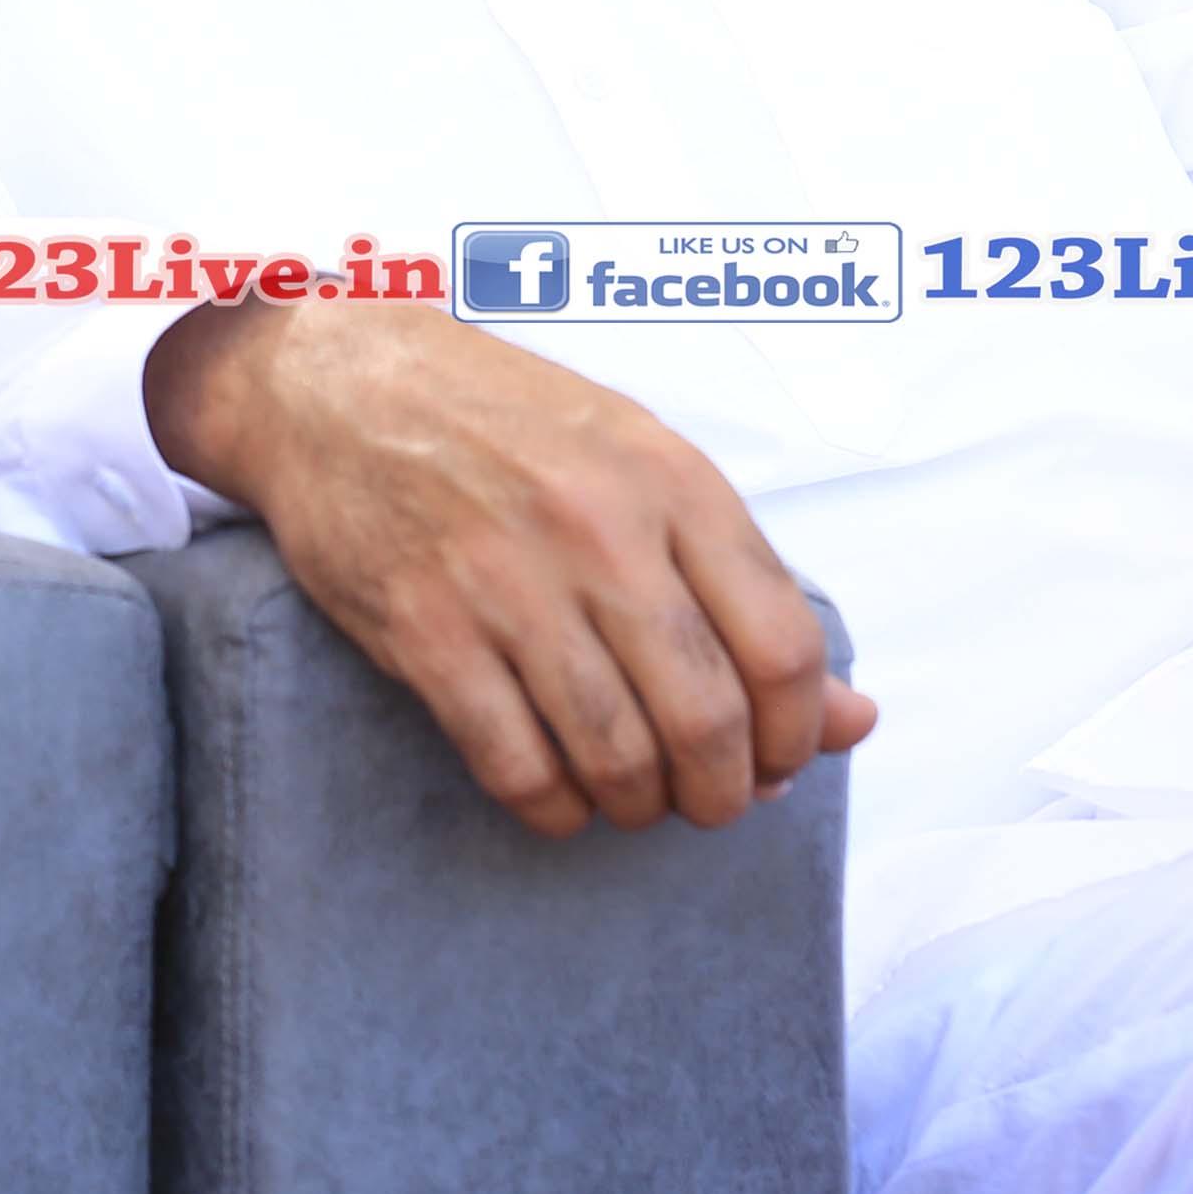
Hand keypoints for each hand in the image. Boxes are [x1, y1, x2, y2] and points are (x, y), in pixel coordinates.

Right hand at [150, 298, 870, 834]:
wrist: (339, 385)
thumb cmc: (506, 426)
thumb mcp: (644, 467)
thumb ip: (744, 586)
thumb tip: (853, 722)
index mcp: (672, 481)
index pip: (785, 645)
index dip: (800, 732)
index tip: (781, 758)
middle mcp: (599, 530)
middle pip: (707, 717)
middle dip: (724, 791)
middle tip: (708, 799)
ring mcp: (506, 583)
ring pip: (616, 754)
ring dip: (640, 806)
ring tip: (634, 799)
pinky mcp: (424, 630)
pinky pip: (515, 764)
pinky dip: (553, 808)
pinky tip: (559, 797)